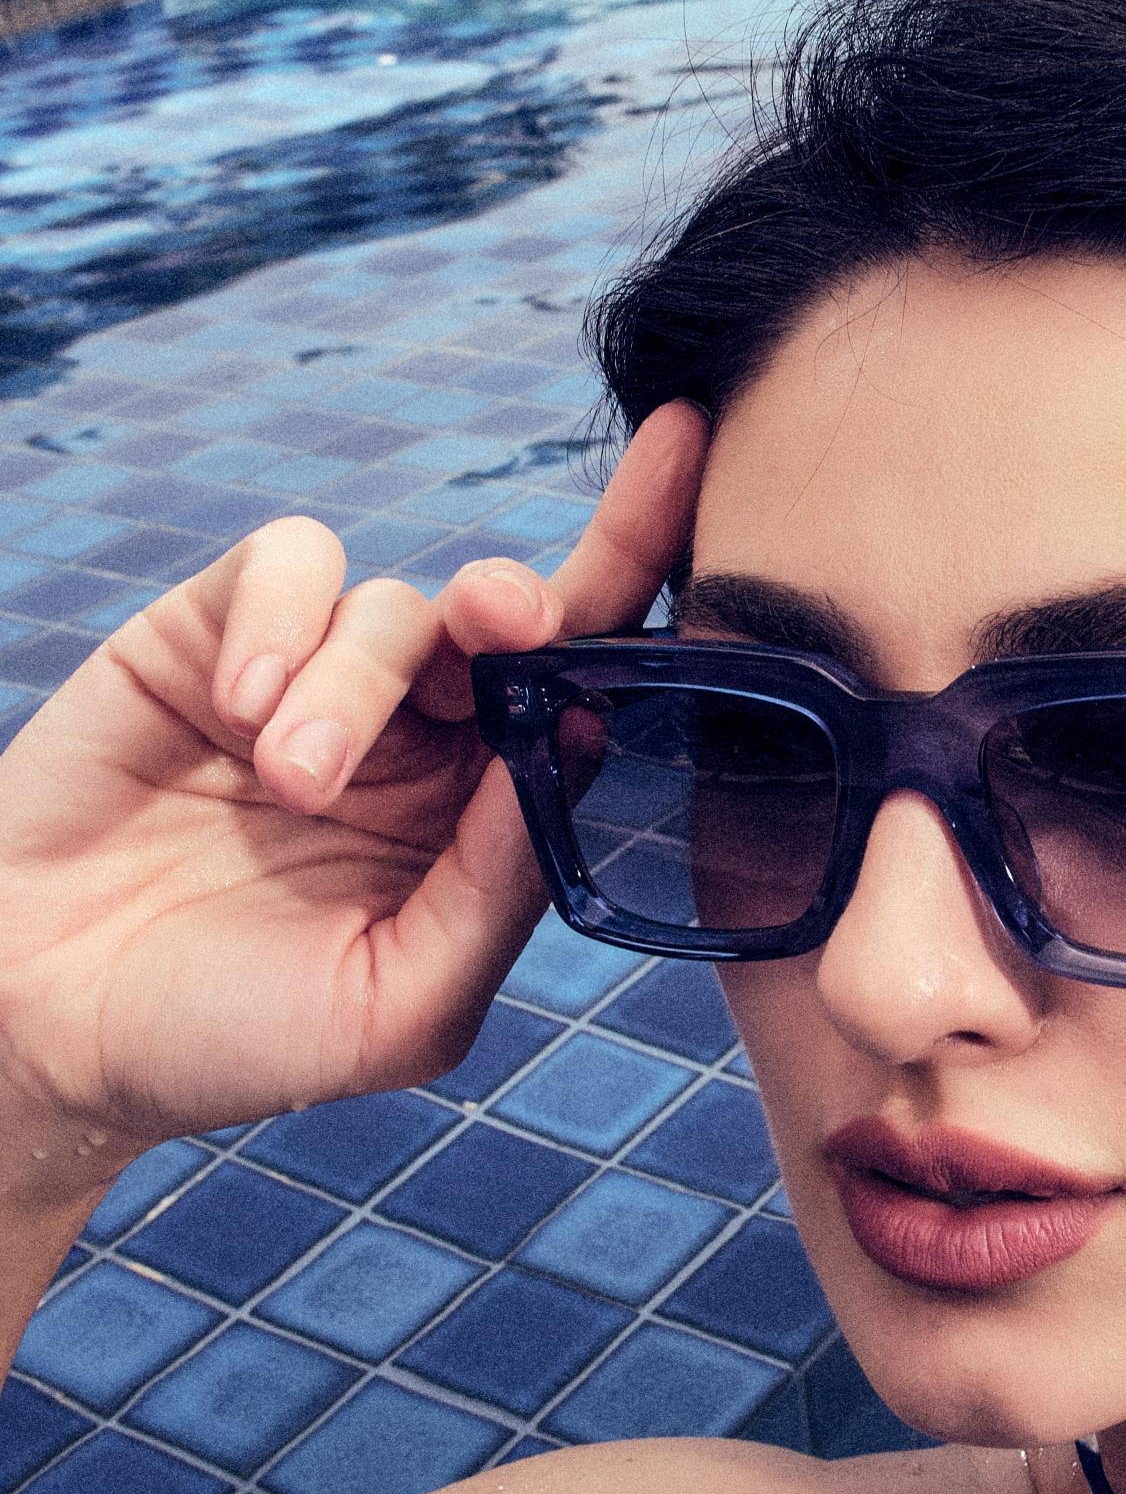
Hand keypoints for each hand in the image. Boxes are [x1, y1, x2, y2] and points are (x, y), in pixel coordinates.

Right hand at [0, 400, 710, 1154]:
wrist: (40, 1029)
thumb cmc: (236, 1034)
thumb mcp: (402, 999)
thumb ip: (501, 882)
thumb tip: (586, 739)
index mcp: (489, 817)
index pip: (591, 689)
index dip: (644, 576)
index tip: (692, 458)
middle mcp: (426, 740)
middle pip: (518, 619)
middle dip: (530, 603)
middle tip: (503, 621)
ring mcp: (322, 681)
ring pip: (399, 608)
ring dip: (356, 683)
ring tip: (289, 780)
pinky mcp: (215, 637)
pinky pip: (287, 564)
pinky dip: (281, 618)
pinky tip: (240, 704)